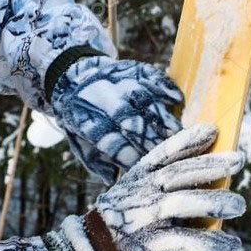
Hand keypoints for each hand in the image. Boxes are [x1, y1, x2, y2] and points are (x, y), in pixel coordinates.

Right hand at [47, 123, 244, 250]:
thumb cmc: (114, 223)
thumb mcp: (128, 192)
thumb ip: (153, 182)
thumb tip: (193, 171)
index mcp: (137, 178)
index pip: (164, 153)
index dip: (188, 140)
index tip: (212, 130)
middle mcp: (142, 193)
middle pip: (180, 174)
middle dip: (211, 165)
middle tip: (238, 159)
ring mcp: (145, 219)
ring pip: (183, 203)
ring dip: (214, 202)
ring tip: (239, 204)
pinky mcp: (150, 246)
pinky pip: (185, 242)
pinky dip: (210, 243)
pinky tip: (231, 244)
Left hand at [50, 55, 183, 183]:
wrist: (71, 76)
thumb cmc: (81, 118)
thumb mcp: (79, 141)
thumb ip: (96, 161)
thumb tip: (111, 179)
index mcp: (91, 125)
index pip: (115, 146)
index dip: (132, 158)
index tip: (147, 170)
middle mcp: (107, 103)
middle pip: (135, 126)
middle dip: (153, 143)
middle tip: (171, 156)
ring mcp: (122, 84)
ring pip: (147, 103)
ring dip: (165, 120)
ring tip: (179, 134)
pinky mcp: (133, 70)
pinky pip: (153, 78)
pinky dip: (167, 88)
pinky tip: (178, 101)